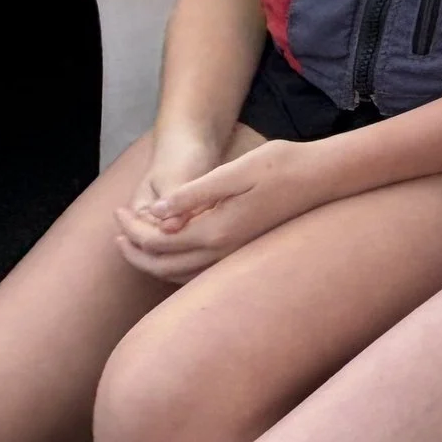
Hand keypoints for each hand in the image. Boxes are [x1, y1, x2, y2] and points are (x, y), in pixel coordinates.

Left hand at [115, 137, 327, 280]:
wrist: (324, 178)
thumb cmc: (282, 166)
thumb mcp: (235, 171)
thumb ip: (194, 194)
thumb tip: (155, 212)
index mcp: (216, 230)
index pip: (157, 241)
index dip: (131, 229)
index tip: (118, 211)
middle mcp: (222, 252)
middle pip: (161, 266)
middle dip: (133, 250)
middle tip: (117, 229)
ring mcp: (234, 257)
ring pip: (178, 275)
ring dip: (151, 261)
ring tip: (135, 241)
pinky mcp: (242, 253)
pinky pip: (196, 273)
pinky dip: (173, 266)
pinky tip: (172, 249)